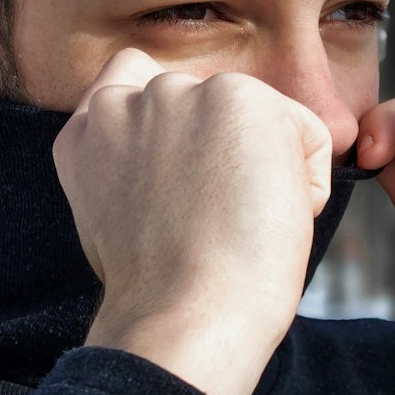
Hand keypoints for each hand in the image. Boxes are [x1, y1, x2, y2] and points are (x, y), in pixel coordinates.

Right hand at [53, 48, 332, 394]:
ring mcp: (180, 93)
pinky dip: (305, 182)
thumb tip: (185, 156)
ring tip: (235, 226)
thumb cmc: (162, 293)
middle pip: (209, 104)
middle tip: (210, 223)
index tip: (182, 185)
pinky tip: (265, 221)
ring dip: (264, 167)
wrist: (184, 318)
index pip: (134, 76)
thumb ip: (134, 161)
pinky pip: (307, 134)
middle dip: (225, 153)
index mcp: (87, 129)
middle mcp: (125, 100)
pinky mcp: (239, 96)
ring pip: (258, 119)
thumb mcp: (116, 213)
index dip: (175, 124)